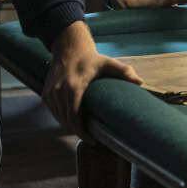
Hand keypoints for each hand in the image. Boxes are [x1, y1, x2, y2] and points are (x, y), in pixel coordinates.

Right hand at [43, 21, 141, 135]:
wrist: (69, 47)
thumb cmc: (91, 58)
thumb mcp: (108, 63)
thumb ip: (124, 72)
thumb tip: (140, 83)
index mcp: (74, 87)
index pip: (75, 118)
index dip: (83, 132)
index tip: (93, 140)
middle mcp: (59, 92)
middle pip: (67, 121)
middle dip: (79, 132)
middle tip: (92, 137)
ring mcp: (50, 93)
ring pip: (60, 118)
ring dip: (70, 126)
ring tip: (84, 130)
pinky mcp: (46, 93)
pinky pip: (54, 112)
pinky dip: (63, 118)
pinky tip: (73, 121)